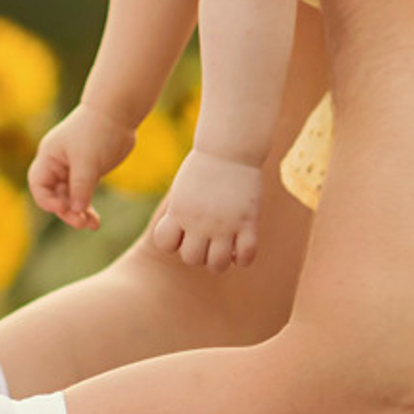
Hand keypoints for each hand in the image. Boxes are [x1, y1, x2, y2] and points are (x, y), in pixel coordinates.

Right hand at [29, 100, 135, 231]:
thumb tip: (76, 211)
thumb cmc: (98, 131)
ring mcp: (72, 169)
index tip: (66, 207)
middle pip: (54, 196)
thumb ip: (81, 187)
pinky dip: (88, 207)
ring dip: (79, 212)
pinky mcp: (88, 172)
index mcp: (49, 157)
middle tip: (81, 223)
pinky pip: (83, 194)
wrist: (118, 112)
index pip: (39, 186)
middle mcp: (57, 164)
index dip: (48, 201)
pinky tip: (95, 220)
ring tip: (92, 225)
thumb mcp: (88, 161)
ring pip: (70, 198)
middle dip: (66, 211)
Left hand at [148, 146, 263, 269]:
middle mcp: (199, 222)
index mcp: (179, 212)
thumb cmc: (206, 165)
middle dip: (199, 253)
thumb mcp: (183, 189)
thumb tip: (184, 234)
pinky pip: (246, 256)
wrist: (231, 148)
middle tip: (208, 239)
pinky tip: (242, 245)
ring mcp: (224, 224)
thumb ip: (180, 212)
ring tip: (225, 247)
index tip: (184, 231)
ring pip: (217, 265)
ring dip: (220, 261)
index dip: (174, 242)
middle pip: (192, 259)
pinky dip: (244, 258)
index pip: (165, 244)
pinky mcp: (248, 221)